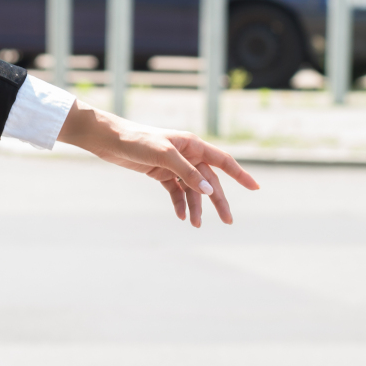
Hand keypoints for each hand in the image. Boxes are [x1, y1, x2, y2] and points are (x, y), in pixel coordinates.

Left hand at [57, 101, 259, 226]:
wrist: (109, 140)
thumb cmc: (137, 141)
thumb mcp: (163, 156)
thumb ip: (187, 172)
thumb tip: (209, 189)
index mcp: (193, 145)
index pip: (223, 161)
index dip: (240, 175)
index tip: (256, 188)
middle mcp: (187, 154)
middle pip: (209, 181)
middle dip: (218, 201)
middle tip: (228, 221)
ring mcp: (174, 165)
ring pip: (192, 189)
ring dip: (195, 206)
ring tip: (196, 224)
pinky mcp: (160, 173)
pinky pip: (175, 191)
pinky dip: (179, 204)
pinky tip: (180, 216)